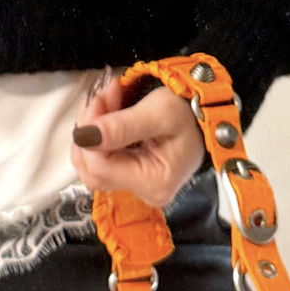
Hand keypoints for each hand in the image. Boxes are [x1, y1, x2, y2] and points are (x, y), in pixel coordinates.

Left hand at [69, 71, 204, 208]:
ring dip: (90, 129)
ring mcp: (136, 187)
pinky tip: (109, 113)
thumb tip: (83, 137)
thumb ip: (122, 126)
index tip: (98, 98)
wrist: (206, 114)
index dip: (89, 132)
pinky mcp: (130, 176)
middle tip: (102, 96)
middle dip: (88, 130)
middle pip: (92, 169)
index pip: (99, 166)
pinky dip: (97, 134)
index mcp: (154, 183)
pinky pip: (100, 160)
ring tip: (108, 100)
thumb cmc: (190, 112)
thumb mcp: (160, 112)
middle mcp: (143, 193)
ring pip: (91, 164)